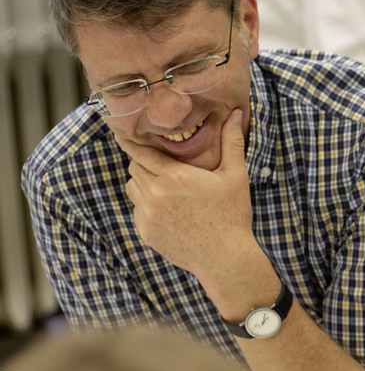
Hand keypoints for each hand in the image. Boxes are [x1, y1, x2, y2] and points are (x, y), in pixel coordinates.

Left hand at [119, 110, 257, 282]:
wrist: (226, 257)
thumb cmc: (233, 215)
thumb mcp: (235, 175)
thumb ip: (231, 142)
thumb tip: (235, 113)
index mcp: (176, 176)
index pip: (141, 152)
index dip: (131, 143)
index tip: (122, 134)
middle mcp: (156, 194)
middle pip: (134, 168)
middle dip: (144, 163)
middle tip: (159, 165)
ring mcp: (148, 215)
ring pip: (132, 188)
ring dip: (142, 183)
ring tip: (164, 187)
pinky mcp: (146, 232)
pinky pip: (137, 210)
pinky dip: (146, 206)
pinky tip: (168, 211)